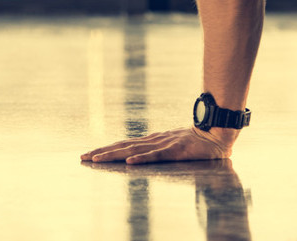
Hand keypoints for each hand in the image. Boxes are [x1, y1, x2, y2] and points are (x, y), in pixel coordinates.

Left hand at [81, 126, 231, 163]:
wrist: (214, 135)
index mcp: (151, 141)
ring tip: (97, 159)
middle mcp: (153, 141)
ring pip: (133, 151)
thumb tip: (139, 154)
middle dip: (102, 152)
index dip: (105, 149)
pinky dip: (142, 159)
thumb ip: (156, 148)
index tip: (89, 154)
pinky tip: (130, 162)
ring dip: (114, 155)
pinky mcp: (174, 151)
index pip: (123, 145)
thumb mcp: (169, 144)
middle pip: (122, 146)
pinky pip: (156, 156)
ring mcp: (163, 145)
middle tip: (83, 157)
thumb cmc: (193, 141)